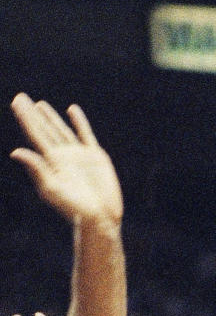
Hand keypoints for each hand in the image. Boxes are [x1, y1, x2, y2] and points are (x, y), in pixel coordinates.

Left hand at [9, 96, 122, 228]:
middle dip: (32, 115)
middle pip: (44, 130)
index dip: (25, 118)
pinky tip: (72, 110)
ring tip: (39, 105)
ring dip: (50, 118)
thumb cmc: (75, 208)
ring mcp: (78, 156)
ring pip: (61, 131)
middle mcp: (62, 156)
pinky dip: (79, 122)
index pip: (34, 135)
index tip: (16, 102)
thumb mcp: (52, 189)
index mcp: (50, 162)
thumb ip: (36, 170)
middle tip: (20, 98)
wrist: (100, 218)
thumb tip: (15, 152)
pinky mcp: (95, 157)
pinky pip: (85, 134)